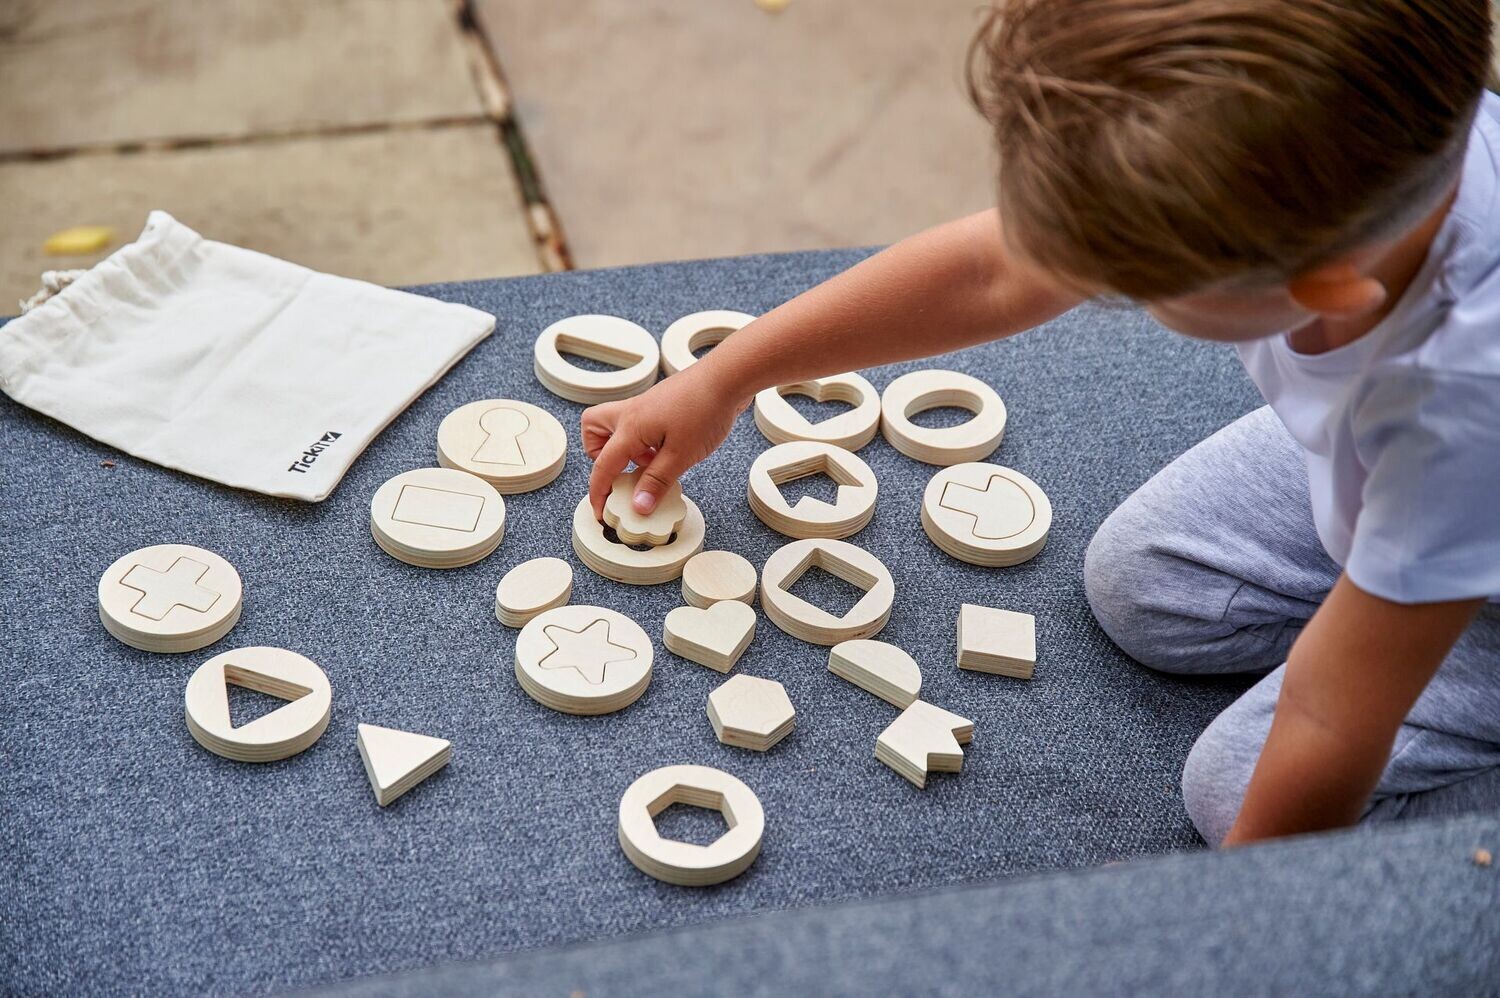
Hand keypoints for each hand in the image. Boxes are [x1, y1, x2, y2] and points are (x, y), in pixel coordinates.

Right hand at [581, 366, 748, 519]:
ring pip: (615, 425)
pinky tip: (666, 451)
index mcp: (629, 428)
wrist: (727, 378)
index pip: (602, 466)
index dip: (599, 493)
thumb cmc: (705, 409)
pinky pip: (638, 424)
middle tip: (620, 473)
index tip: (601, 513)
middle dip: (598, 455)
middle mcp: (631, 413)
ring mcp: (645, 406)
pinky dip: (643, 441)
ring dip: (623, 448)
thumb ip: (657, 482)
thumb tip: (638, 506)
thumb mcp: (681, 456)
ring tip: (649, 464)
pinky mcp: (660, 405)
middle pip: (593, 430)